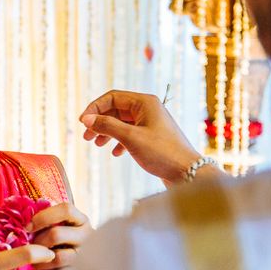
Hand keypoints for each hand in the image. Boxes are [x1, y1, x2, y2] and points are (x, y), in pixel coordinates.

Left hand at [27, 202, 90, 269]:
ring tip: (33, 264)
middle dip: (37, 242)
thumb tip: (24, 226)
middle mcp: (87, 237)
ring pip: (57, 258)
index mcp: (81, 220)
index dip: (44, 217)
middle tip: (29, 248)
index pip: (66, 210)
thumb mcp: (59, 227)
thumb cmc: (61, 243)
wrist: (81, 268)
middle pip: (56, 234)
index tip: (28, 227)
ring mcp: (85, 257)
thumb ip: (46, 223)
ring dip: (39, 262)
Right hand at [80, 90, 219, 184]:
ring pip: (122, 122)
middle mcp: (148, 109)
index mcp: (145, 102)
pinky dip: (119, 141)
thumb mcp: (130, 138)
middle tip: (86, 137)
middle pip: (116, 109)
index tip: (82, 123)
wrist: (188, 172)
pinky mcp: (152, 137)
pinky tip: (114, 153)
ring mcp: (151, 123)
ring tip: (97, 144)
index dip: (95, 108)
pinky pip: (130, 133)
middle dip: (99, 121)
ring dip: (107, 132)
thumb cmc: (162, 153)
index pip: (112, 97)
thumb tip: (86, 119)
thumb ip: (107, 126)